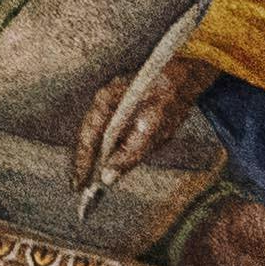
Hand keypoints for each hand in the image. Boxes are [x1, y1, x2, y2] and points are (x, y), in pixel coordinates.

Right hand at [65, 35, 195, 190]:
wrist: (187, 75)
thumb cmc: (170, 97)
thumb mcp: (153, 127)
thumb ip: (130, 153)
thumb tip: (108, 178)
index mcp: (106, 101)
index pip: (87, 137)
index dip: (81, 164)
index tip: (78, 187)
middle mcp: (104, 102)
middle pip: (89, 138)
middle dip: (86, 164)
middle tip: (81, 190)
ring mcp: (113, 105)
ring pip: (101, 138)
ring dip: (97, 158)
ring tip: (93, 182)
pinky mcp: (125, 111)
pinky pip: (114, 135)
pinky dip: (111, 151)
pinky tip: (113, 163)